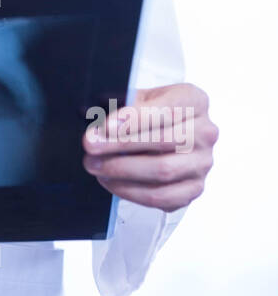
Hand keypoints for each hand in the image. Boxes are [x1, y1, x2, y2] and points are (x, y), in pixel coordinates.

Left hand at [82, 83, 217, 211]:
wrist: (170, 134)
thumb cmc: (151, 112)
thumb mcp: (139, 98)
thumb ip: (122, 106)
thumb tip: (95, 124)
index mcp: (194, 101)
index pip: (166, 110)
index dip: (134, 119)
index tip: (105, 127)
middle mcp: (206, 132)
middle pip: (163, 141)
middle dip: (120, 145)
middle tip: (90, 146)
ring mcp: (203, 163)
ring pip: (162, 171)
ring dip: (122, 170)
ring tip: (94, 165)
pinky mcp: (194, 188)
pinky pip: (163, 197)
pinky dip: (132, 192)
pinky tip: (110, 182)